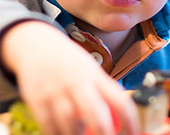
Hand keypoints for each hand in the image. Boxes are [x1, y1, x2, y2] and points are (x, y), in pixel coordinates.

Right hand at [0, 21, 139, 134]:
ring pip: (70, 123)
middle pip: (96, 114)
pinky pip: (49, 125)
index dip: (131, 122)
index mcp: (95, 76)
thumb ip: (103, 93)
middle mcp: (77, 82)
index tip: (134, 134)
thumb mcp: (89, 70)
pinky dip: (56, 134)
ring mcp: (56, 91)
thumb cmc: (68, 62)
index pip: (120, 101)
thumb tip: (120, 121)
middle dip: (104, 134)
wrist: (34, 43)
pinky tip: (62, 133)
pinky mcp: (37, 98)